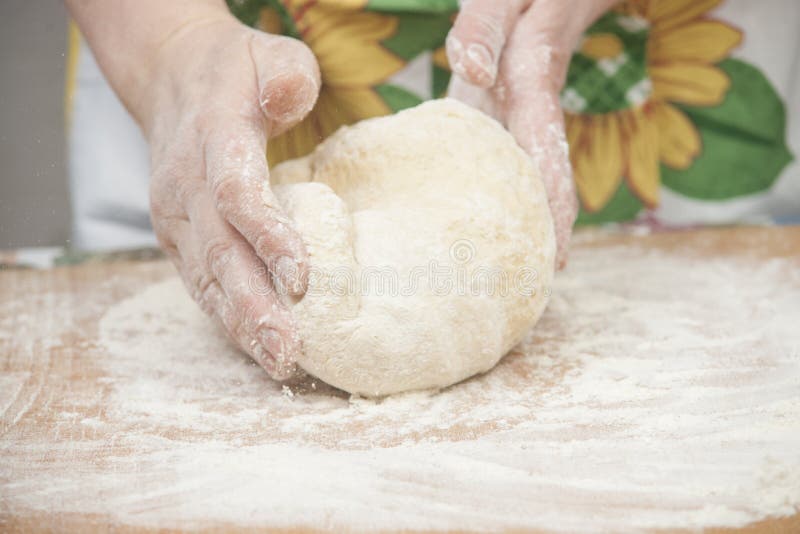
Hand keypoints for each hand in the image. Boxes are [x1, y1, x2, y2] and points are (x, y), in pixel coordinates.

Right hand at [144, 17, 320, 378]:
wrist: (174, 77)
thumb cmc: (235, 72)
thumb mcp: (270, 54)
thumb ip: (286, 76)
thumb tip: (286, 100)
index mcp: (212, 138)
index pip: (236, 194)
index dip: (267, 237)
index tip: (301, 279)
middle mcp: (184, 185)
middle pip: (219, 253)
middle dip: (254, 306)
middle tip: (289, 351)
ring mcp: (175, 216)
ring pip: (206, 278)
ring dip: (240, 324)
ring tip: (278, 364)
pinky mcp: (177, 236)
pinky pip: (200, 281)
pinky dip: (226, 317)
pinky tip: (255, 348)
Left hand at [446, 0, 616, 267]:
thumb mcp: (502, 0)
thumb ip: (484, 28)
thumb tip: (471, 72)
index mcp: (532, 87)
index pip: (545, 155)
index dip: (553, 207)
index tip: (559, 258)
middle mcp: (534, 109)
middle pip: (545, 180)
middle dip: (547, 231)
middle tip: (535, 289)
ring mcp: (523, 114)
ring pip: (532, 175)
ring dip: (530, 218)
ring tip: (515, 272)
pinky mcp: (508, 113)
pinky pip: (513, 159)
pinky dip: (509, 193)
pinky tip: (489, 221)